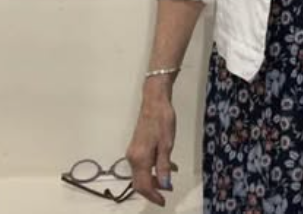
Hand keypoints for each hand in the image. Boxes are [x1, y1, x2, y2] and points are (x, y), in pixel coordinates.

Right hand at [125, 91, 176, 206]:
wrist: (154, 100)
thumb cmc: (162, 120)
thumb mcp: (167, 144)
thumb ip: (164, 166)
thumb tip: (164, 185)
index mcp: (139, 158)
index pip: (143, 185)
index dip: (153, 196)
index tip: (163, 202)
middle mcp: (132, 157)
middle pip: (139, 182)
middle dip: (152, 191)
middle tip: (166, 194)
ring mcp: (133, 151)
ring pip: (141, 174)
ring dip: (154, 180)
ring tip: (169, 180)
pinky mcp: (137, 146)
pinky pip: (143, 164)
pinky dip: (153, 169)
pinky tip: (167, 165)